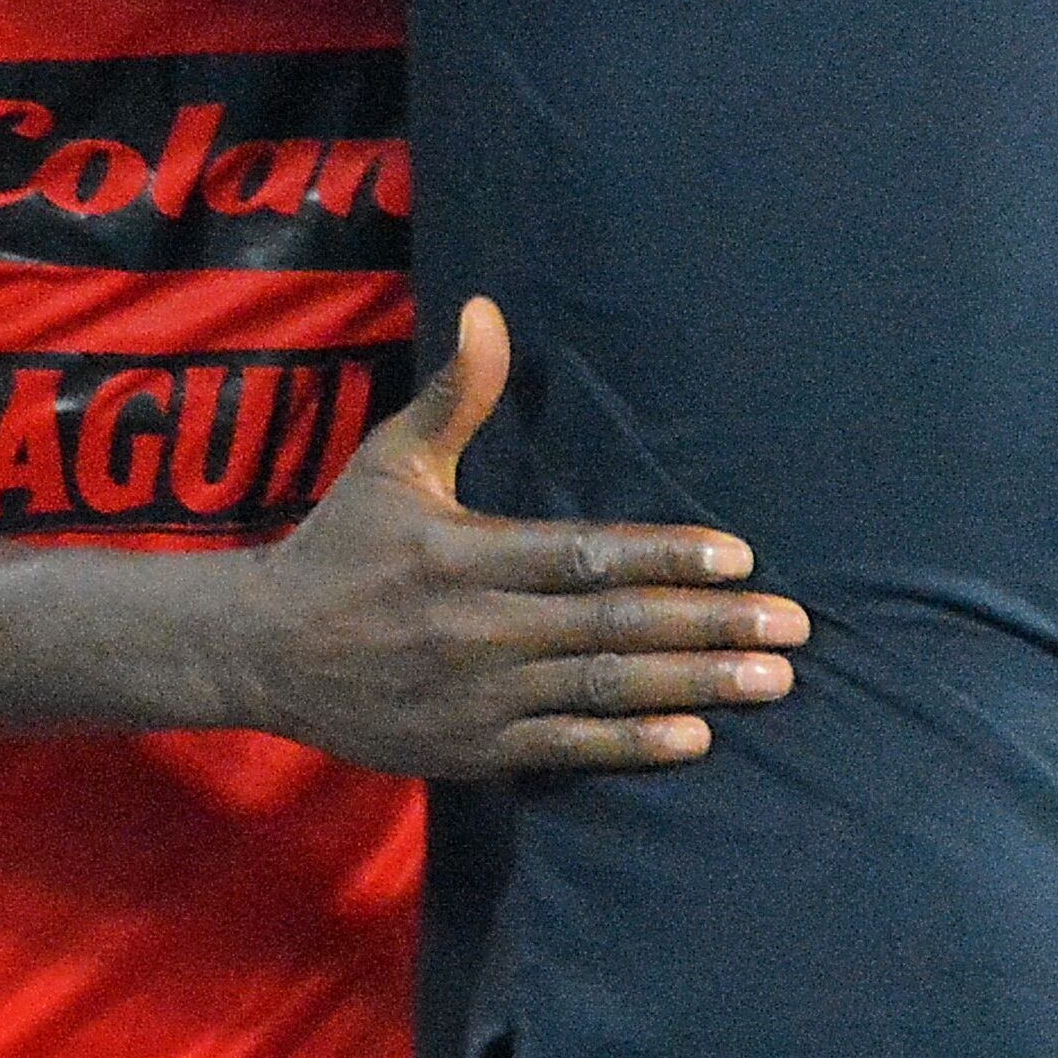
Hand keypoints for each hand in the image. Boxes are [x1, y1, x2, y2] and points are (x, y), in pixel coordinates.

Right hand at [220, 298, 803, 779]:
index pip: (585, 552)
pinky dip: (633, 745)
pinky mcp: (475, 749)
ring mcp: (481, 695)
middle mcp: (481, 627)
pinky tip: (697, 737)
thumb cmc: (340, 545)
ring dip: (696, 685)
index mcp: (465, 554)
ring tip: (772, 680)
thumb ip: (453, 394)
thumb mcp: (390, 462)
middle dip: (711, 626)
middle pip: (615, 623)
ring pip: (605, 687)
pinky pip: (569, 748)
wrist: (264, 652)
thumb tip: (485, 308)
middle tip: (793, 626)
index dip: (665, 555)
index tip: (739, 557)